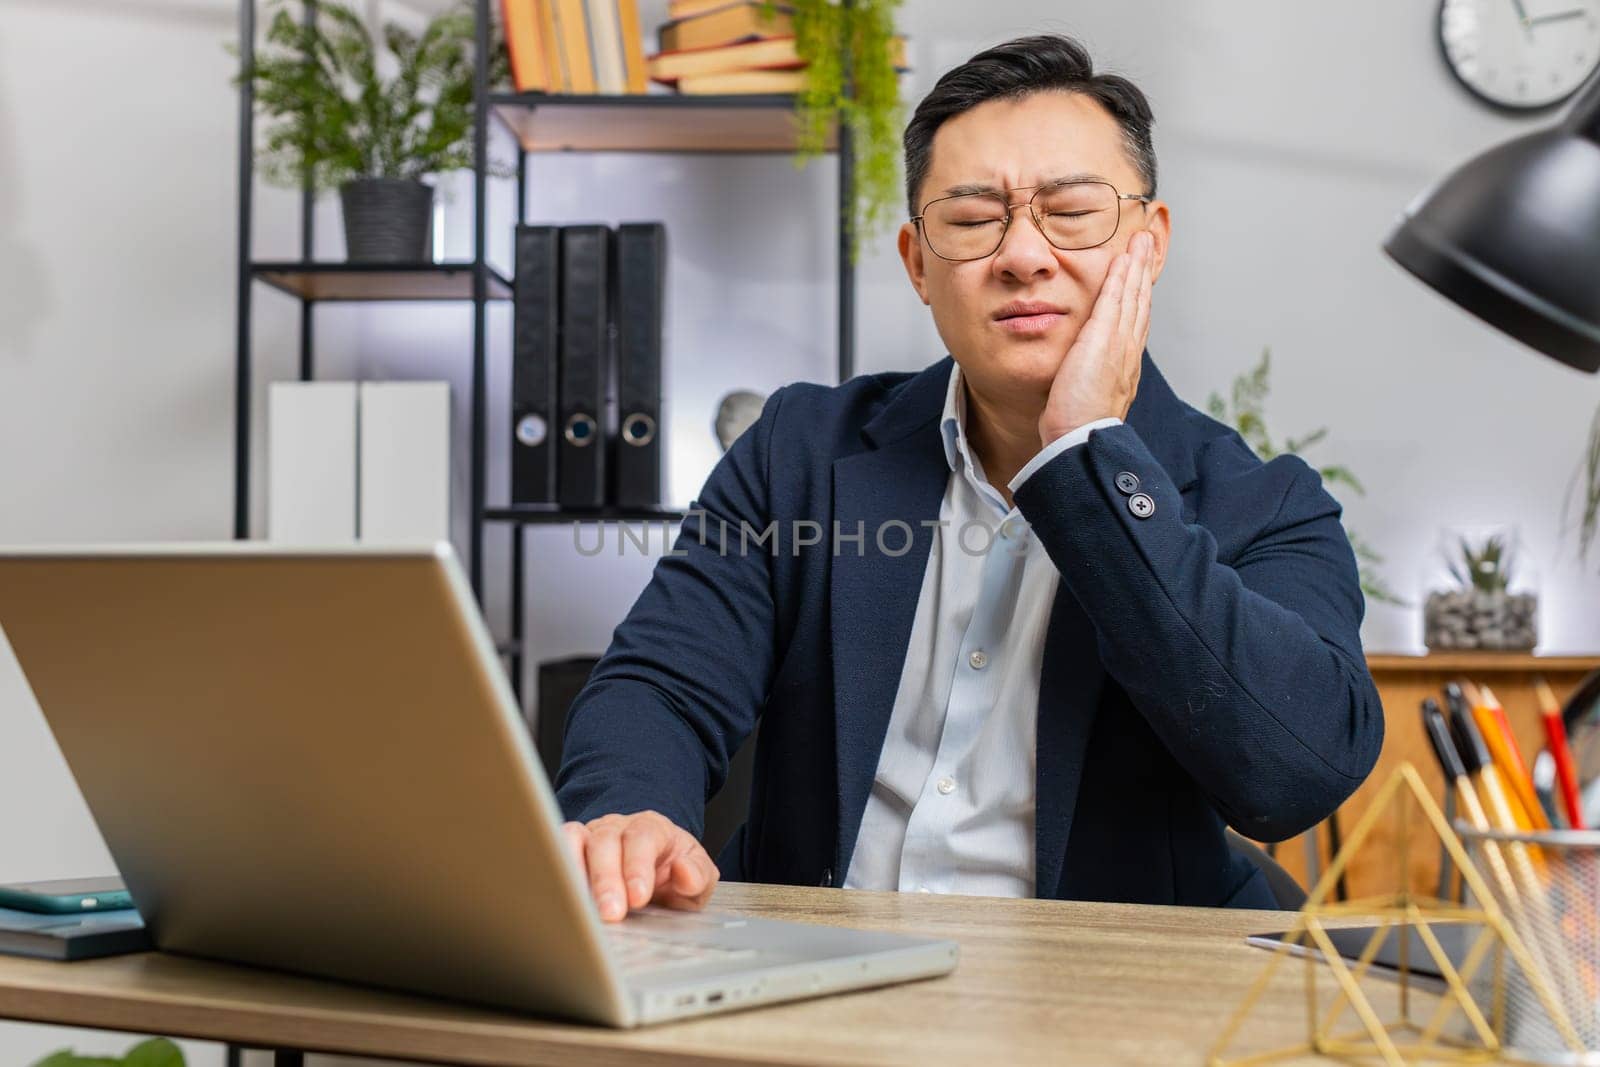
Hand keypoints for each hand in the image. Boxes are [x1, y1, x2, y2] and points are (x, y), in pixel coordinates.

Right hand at [562, 811, 719, 921]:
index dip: (638, 866)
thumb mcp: (698, 879)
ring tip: (581, 909)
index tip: (638, 897)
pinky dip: (554, 872)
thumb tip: (684, 872)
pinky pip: (553, 852)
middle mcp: (617, 827)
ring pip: (573, 841)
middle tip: (610, 913)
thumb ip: (697, 876)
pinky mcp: (567, 851)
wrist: (656, 871)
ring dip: (576, 876)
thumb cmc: (673, 875)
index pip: (642, 837)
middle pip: (605, 840)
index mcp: (652, 828)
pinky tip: (560, 900)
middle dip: (606, 879)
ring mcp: (589, 836)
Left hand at [1038, 229, 1153, 446]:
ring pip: (1133, 297)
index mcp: (1123, 368)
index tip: (1140, 276)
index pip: (1134, 324)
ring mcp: (1119, 345)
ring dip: (1137, 266)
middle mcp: (1128, 353)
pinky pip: (1115, 301)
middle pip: (1141, 304)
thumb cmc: (1075, 429)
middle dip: (1144, 273)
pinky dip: (1121, 277)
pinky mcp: (1104, 340)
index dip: (1139, 297)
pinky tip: (1123, 258)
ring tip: (1141, 240)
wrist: (1079, 441)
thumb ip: (1085, 383)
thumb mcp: (1084, 400)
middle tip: (1148, 244)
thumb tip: (1079, 379)